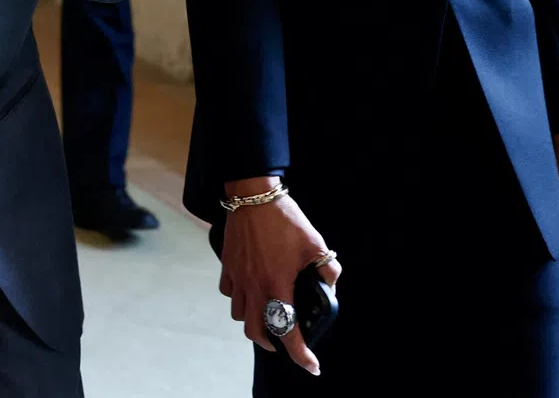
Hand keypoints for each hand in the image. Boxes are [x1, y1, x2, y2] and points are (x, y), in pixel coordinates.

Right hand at [220, 179, 341, 376]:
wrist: (253, 193)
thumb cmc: (283, 217)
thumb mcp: (315, 242)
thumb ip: (327, 266)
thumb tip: (331, 282)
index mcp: (277, 285)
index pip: (288, 332)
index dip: (301, 355)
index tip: (312, 365)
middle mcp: (254, 286)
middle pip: (256, 332)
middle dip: (271, 343)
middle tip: (285, 340)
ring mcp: (238, 276)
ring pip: (240, 314)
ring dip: (254, 320)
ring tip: (267, 314)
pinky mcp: (227, 264)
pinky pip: (229, 292)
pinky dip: (238, 298)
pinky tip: (249, 289)